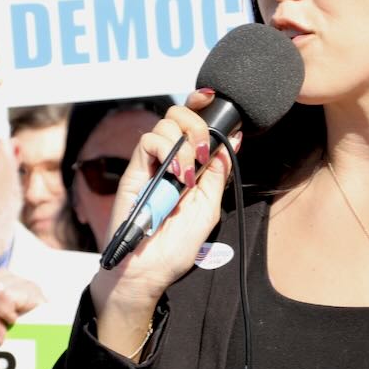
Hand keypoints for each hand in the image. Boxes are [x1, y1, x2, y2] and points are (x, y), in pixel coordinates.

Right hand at [89, 90, 241, 353]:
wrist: (148, 269)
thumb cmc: (177, 245)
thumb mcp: (208, 207)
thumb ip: (218, 173)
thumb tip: (232, 141)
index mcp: (191, 166)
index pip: (194, 123)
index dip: (203, 106)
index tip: (215, 100)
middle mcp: (171, 160)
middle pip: (179, 114)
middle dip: (198, 125)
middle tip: (204, 154)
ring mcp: (152, 164)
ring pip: (166, 123)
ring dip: (186, 145)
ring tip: (188, 176)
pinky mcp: (135, 170)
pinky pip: (149, 140)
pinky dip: (168, 151)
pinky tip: (176, 176)